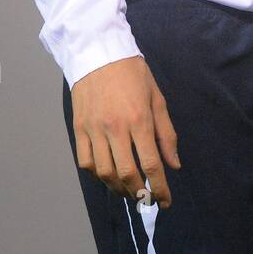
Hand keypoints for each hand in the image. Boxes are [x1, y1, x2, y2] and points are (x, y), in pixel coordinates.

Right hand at [71, 55, 180, 206]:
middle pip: (126, 174)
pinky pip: (86, 162)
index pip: (151, 164)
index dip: (160, 188)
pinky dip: (97, 175)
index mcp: (139, 120)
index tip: (165, 201)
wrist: (98, 52)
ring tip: (129, 191)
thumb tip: (173, 165)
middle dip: (139, 193)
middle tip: (147, 200)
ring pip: (104, 173)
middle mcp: (115, 128)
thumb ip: (166, 134)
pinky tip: (108, 175)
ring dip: (118, 189)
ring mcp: (94, 129)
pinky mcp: (78, 129)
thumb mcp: (157, 98)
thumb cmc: (133, 74)